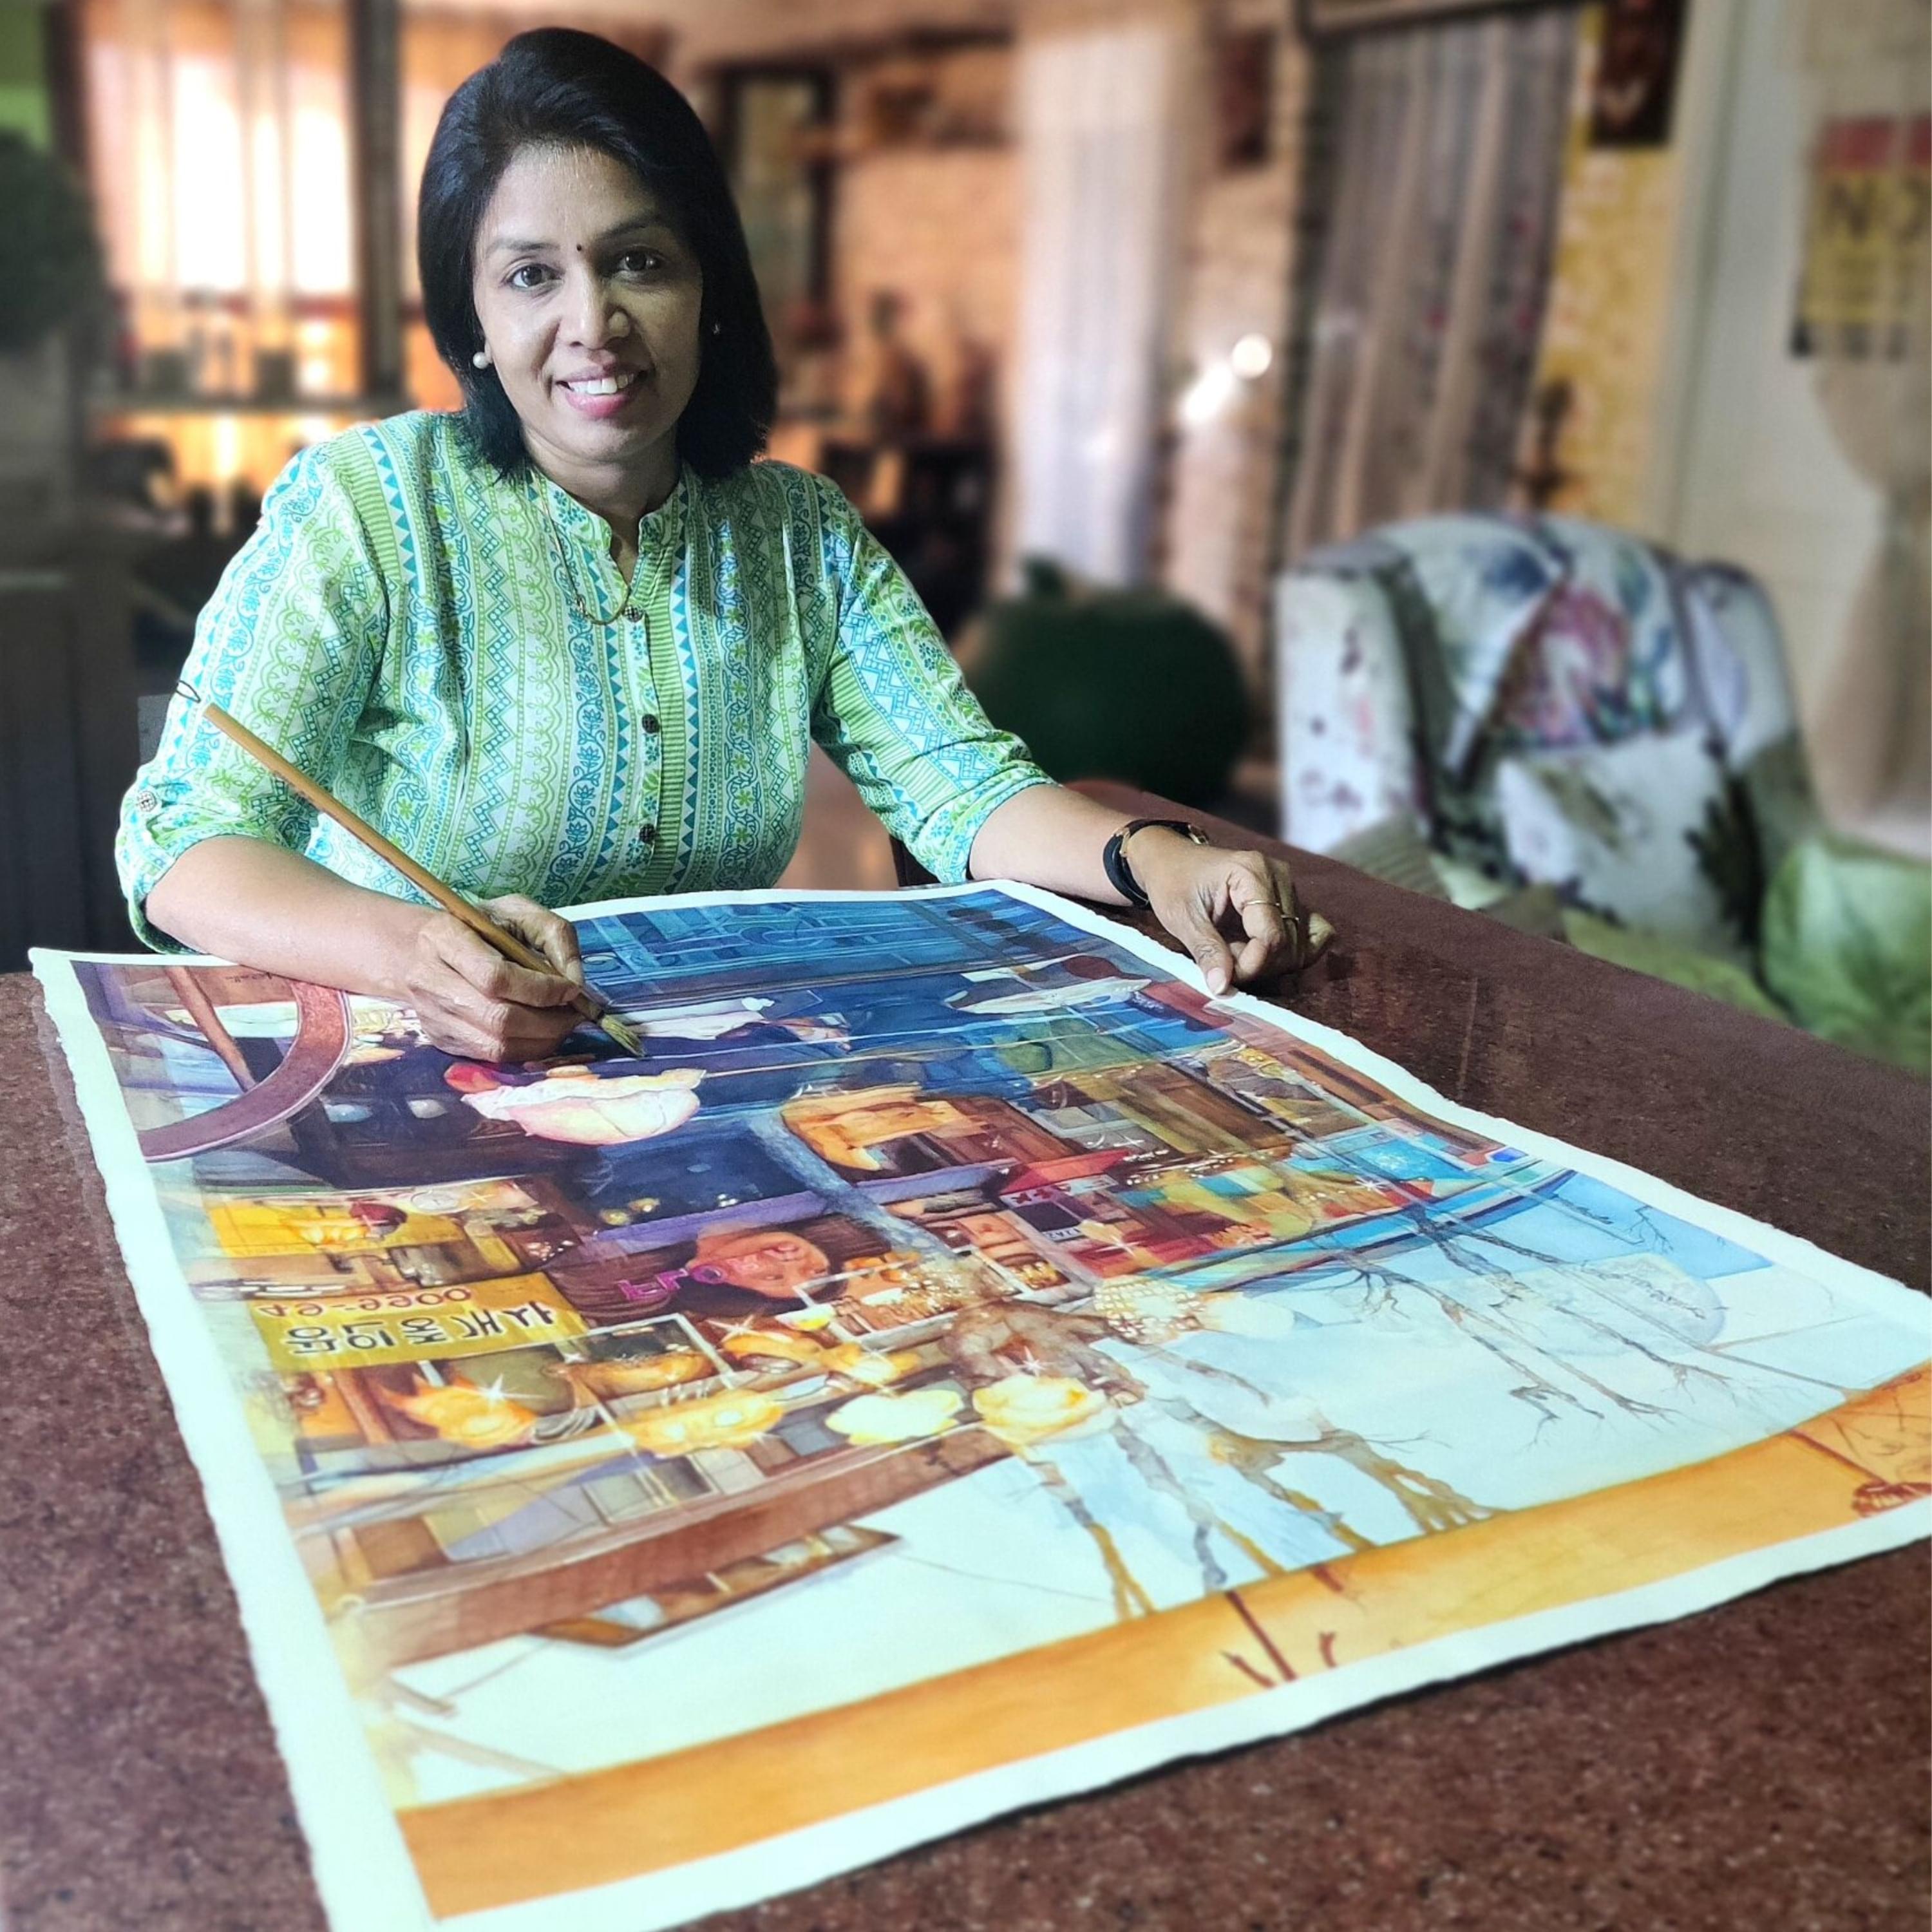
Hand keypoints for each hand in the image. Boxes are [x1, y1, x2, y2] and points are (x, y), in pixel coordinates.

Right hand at [385, 894, 589, 1060]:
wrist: (416, 950)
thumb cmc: (474, 927)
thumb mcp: (516, 911)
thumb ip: (553, 933)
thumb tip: (574, 981)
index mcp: (444, 939)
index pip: (496, 977)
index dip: (541, 989)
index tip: (570, 988)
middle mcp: (431, 982)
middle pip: (499, 1019)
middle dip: (549, 1021)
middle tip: (575, 1012)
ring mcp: (433, 1017)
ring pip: (497, 1046)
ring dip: (542, 1039)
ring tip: (562, 1022)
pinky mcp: (440, 1041)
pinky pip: (491, 1058)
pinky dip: (526, 1049)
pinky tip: (540, 1032)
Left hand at [1123, 828, 1333, 995]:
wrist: (1172, 860)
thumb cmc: (1173, 883)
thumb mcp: (1181, 918)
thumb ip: (1206, 951)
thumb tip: (1222, 987)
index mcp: (1251, 873)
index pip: (1271, 936)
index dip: (1251, 965)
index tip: (1224, 975)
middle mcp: (1279, 876)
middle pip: (1288, 943)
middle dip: (1257, 964)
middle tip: (1223, 960)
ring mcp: (1289, 887)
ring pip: (1300, 944)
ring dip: (1269, 961)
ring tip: (1234, 950)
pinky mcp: (1292, 900)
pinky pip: (1313, 933)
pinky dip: (1291, 953)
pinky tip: (1261, 952)